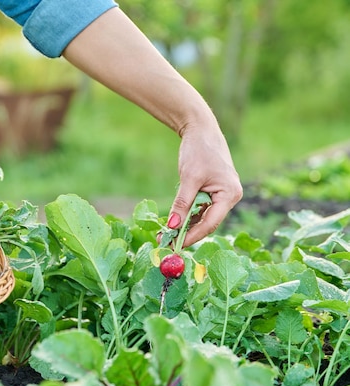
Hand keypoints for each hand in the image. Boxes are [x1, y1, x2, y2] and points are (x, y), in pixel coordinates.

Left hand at [167, 124, 242, 246]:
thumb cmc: (199, 150)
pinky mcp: (213, 192)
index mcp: (230, 194)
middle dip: (187, 233)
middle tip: (167, 243)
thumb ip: (182, 203)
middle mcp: (229, 197)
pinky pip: (200, 209)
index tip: (176, 245)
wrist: (201, 130)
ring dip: (185, 226)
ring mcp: (221, 195)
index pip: (211, 223)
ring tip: (166, 235)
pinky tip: (174, 223)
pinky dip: (187, 215)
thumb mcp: (189, 178)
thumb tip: (172, 226)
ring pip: (202, 217)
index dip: (193, 236)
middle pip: (207, 222)